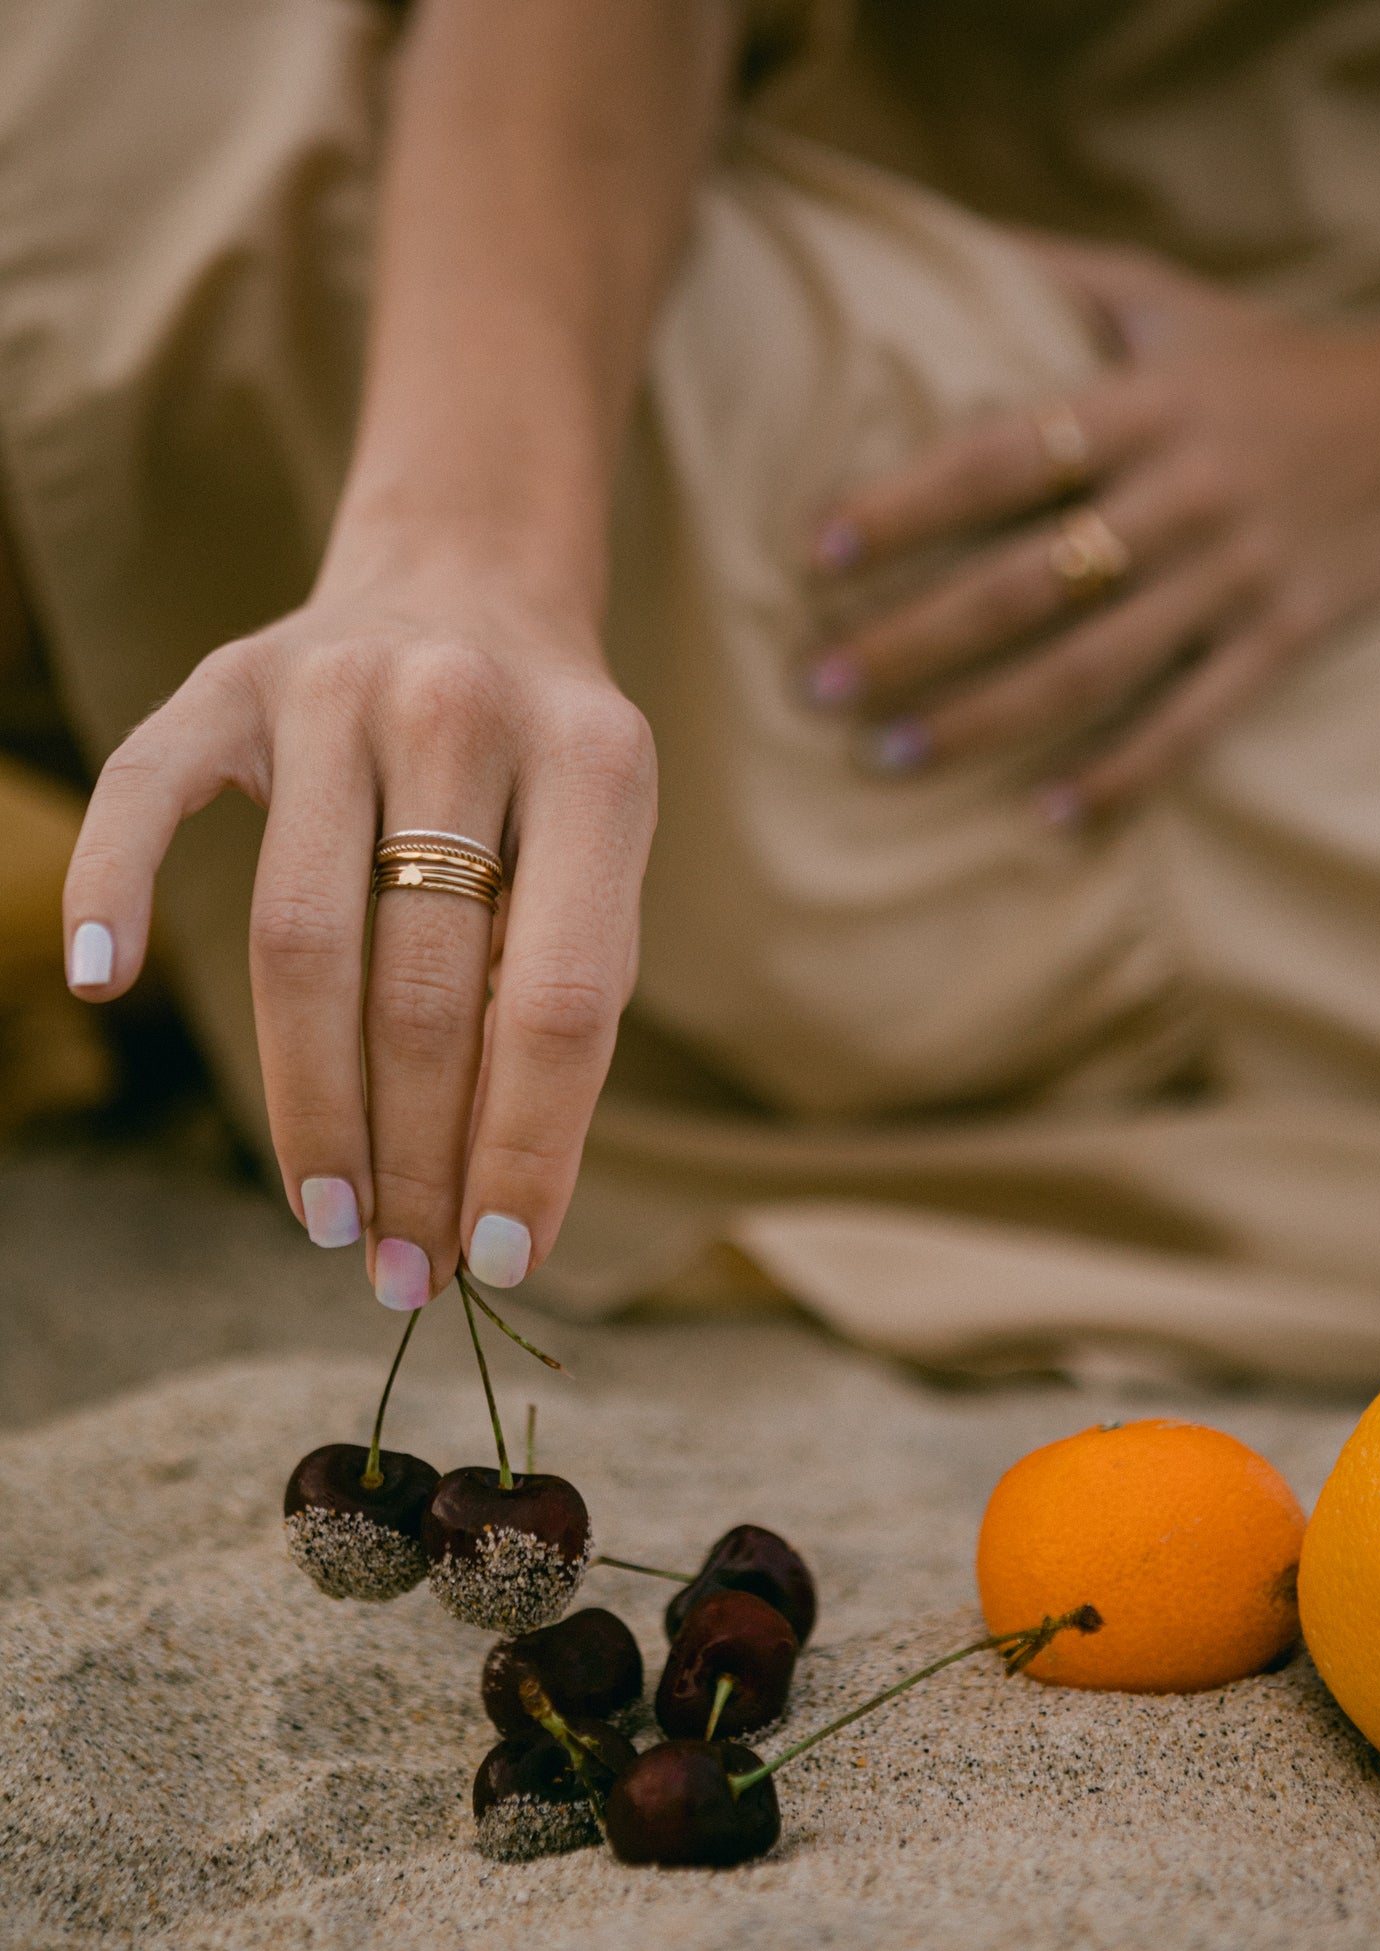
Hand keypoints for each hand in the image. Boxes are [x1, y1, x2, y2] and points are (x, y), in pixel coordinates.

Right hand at [61, 536, 656, 1303]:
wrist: (473, 576)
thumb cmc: (545, 767)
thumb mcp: (602, 854)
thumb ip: (562, 991)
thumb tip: (500, 1205)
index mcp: (597, 765)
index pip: (560, 1000)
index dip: (529, 1148)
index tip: (501, 1262)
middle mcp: (460, 710)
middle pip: (422, 989)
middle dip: (414, 1158)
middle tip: (401, 1271)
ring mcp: (333, 687)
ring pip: (302, 936)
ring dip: (309, 1104)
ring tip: (324, 1217)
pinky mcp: (227, 681)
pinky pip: (146, 791)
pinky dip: (112, 885)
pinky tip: (103, 985)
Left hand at [804, 246, 1379, 817]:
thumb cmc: (1268, 362)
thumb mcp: (1167, 299)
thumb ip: (1055, 279)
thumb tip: (936, 250)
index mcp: (1144, 405)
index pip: (1003, 456)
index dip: (907, 505)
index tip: (818, 552)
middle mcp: (1183, 494)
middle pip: (1027, 581)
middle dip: (914, 639)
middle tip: (820, 685)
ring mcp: (1234, 577)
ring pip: (1092, 666)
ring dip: (983, 720)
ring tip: (890, 756)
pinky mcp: (1282, 641)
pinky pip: (1192, 724)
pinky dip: (1121, 775)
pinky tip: (1047, 816)